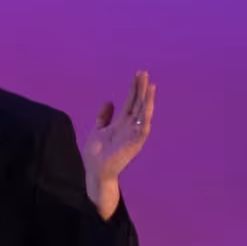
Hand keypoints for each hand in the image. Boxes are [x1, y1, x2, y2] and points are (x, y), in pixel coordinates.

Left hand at [79, 70, 154, 215]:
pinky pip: (143, 128)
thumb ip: (104, 117)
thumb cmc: (96, 155)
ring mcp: (133, 134)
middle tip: (144, 73)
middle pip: (138, 103)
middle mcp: (130, 127)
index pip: (131, 101)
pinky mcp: (135, 144)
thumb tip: (110, 101)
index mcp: (122, 123)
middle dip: (141, 89)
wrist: (96, 172)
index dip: (134, 88)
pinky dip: (146, 118)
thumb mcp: (97, 130)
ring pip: (143, 113)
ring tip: (150, 86)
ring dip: (147, 100)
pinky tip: (148, 107)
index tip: (138, 74)